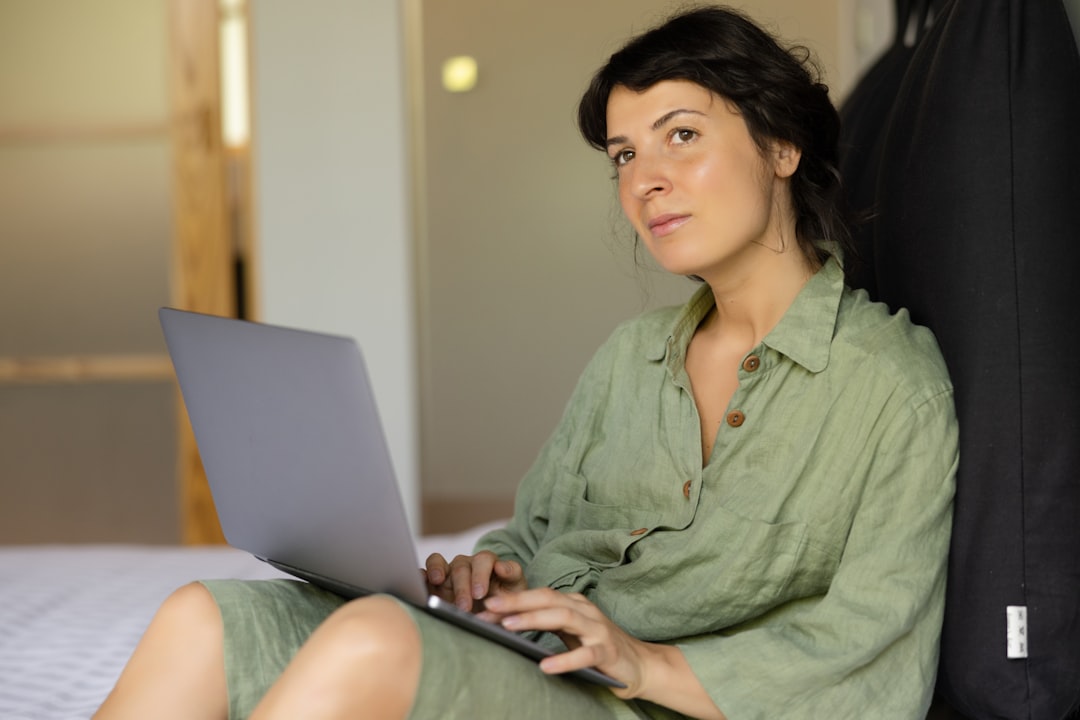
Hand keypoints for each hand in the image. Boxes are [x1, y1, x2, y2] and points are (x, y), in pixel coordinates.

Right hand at [423, 550, 526, 611]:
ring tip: (437, 581)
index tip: (480, 593)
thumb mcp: (515, 591)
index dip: (481, 574)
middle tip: (464, 607)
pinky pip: (422, 574)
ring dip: (437, 571)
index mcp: (488, 564)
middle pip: (461, 566)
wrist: (492, 617)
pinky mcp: (432, 584)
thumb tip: (501, 566)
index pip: (484, 560)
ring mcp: (447, 573)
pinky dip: (418, 577)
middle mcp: (466, 565)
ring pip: (439, 563)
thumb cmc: (505, 601)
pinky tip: (417, 585)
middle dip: (462, 587)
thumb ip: (511, 576)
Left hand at [484, 588, 649, 698]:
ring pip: (564, 617)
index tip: (485, 604)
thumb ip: (545, 623)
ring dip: (534, 620)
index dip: (512, 598)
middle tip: (489, 607)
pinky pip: (585, 654)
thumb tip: (506, 620)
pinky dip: (565, 659)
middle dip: (517, 602)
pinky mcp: (608, 653)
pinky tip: (546, 666)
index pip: (539, 596)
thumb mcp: (569, 632)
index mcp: (574, 604)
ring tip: (509, 627)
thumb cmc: (598, 647)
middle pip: (548, 599)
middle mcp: (585, 611)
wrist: (640, 665)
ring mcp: (598, 630)